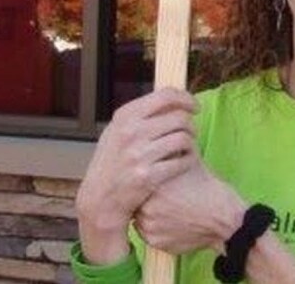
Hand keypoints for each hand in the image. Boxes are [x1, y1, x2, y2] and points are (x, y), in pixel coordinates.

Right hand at [75, 88, 197, 261]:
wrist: (99, 198)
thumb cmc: (111, 162)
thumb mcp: (116, 131)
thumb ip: (139, 115)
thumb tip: (170, 99)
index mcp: (125, 116)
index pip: (166, 95)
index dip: (186, 99)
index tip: (194, 107)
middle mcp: (131, 132)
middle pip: (179, 117)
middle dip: (191, 125)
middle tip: (191, 132)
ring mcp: (138, 154)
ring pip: (183, 138)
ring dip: (191, 143)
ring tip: (187, 148)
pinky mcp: (147, 176)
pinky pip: (182, 161)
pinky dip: (188, 160)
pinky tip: (185, 162)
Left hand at [134, 157, 246, 254]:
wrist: (223, 215)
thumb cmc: (207, 186)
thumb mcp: (189, 159)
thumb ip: (171, 149)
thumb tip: (161, 138)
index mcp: (151, 182)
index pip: (136, 179)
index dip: (146, 179)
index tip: (156, 180)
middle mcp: (144, 205)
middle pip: (136, 199)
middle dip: (146, 197)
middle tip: (164, 196)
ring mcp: (148, 226)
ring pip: (139, 218)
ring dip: (149, 214)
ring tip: (170, 209)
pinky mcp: (155, 242)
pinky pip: (148, 234)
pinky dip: (157, 229)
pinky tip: (172, 221)